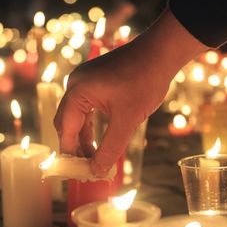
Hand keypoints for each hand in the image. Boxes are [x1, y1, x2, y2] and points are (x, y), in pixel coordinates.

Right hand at [54, 9, 207, 175]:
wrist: (161, 53)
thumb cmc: (145, 82)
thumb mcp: (127, 120)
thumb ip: (110, 148)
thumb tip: (97, 171)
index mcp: (77, 91)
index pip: (66, 129)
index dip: (70, 153)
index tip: (77, 173)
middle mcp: (75, 84)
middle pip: (66, 123)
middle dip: (75, 146)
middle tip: (86, 168)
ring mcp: (83, 81)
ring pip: (76, 117)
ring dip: (83, 137)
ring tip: (94, 158)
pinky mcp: (93, 81)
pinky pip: (85, 107)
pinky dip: (90, 125)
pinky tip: (98, 140)